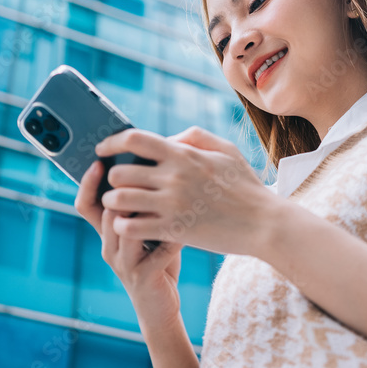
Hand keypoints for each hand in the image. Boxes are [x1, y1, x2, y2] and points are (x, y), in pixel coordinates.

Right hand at [74, 159, 184, 326]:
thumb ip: (143, 207)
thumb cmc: (156, 262)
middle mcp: (109, 246)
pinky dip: (174, 235)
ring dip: (147, 209)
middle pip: (105, 211)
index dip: (88, 182)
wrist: (161, 308)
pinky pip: (157, 249)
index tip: (99, 160)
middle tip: (143, 170)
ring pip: (125, 227)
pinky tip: (190, 229)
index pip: (86, 203)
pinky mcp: (142, 276)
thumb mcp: (145, 233)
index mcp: (107, 233)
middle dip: (122, 189)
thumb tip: (152, 168)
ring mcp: (123, 263)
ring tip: (168, 195)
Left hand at [95, 126, 277, 255]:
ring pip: (120, 200)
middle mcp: (174, 177)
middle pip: (120, 171)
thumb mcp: (226, 150)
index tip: (102, 149)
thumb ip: (194, 137)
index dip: (111, 142)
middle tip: (117, 184)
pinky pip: (131, 226)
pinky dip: (123, 225)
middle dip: (113, 177)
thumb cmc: (246, 186)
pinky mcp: (174, 230)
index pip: (134, 139)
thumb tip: (166, 137)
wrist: (264, 223)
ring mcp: (172, 205)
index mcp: (184, 154)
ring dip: (114, 202)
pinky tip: (130, 225)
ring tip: (120, 205)